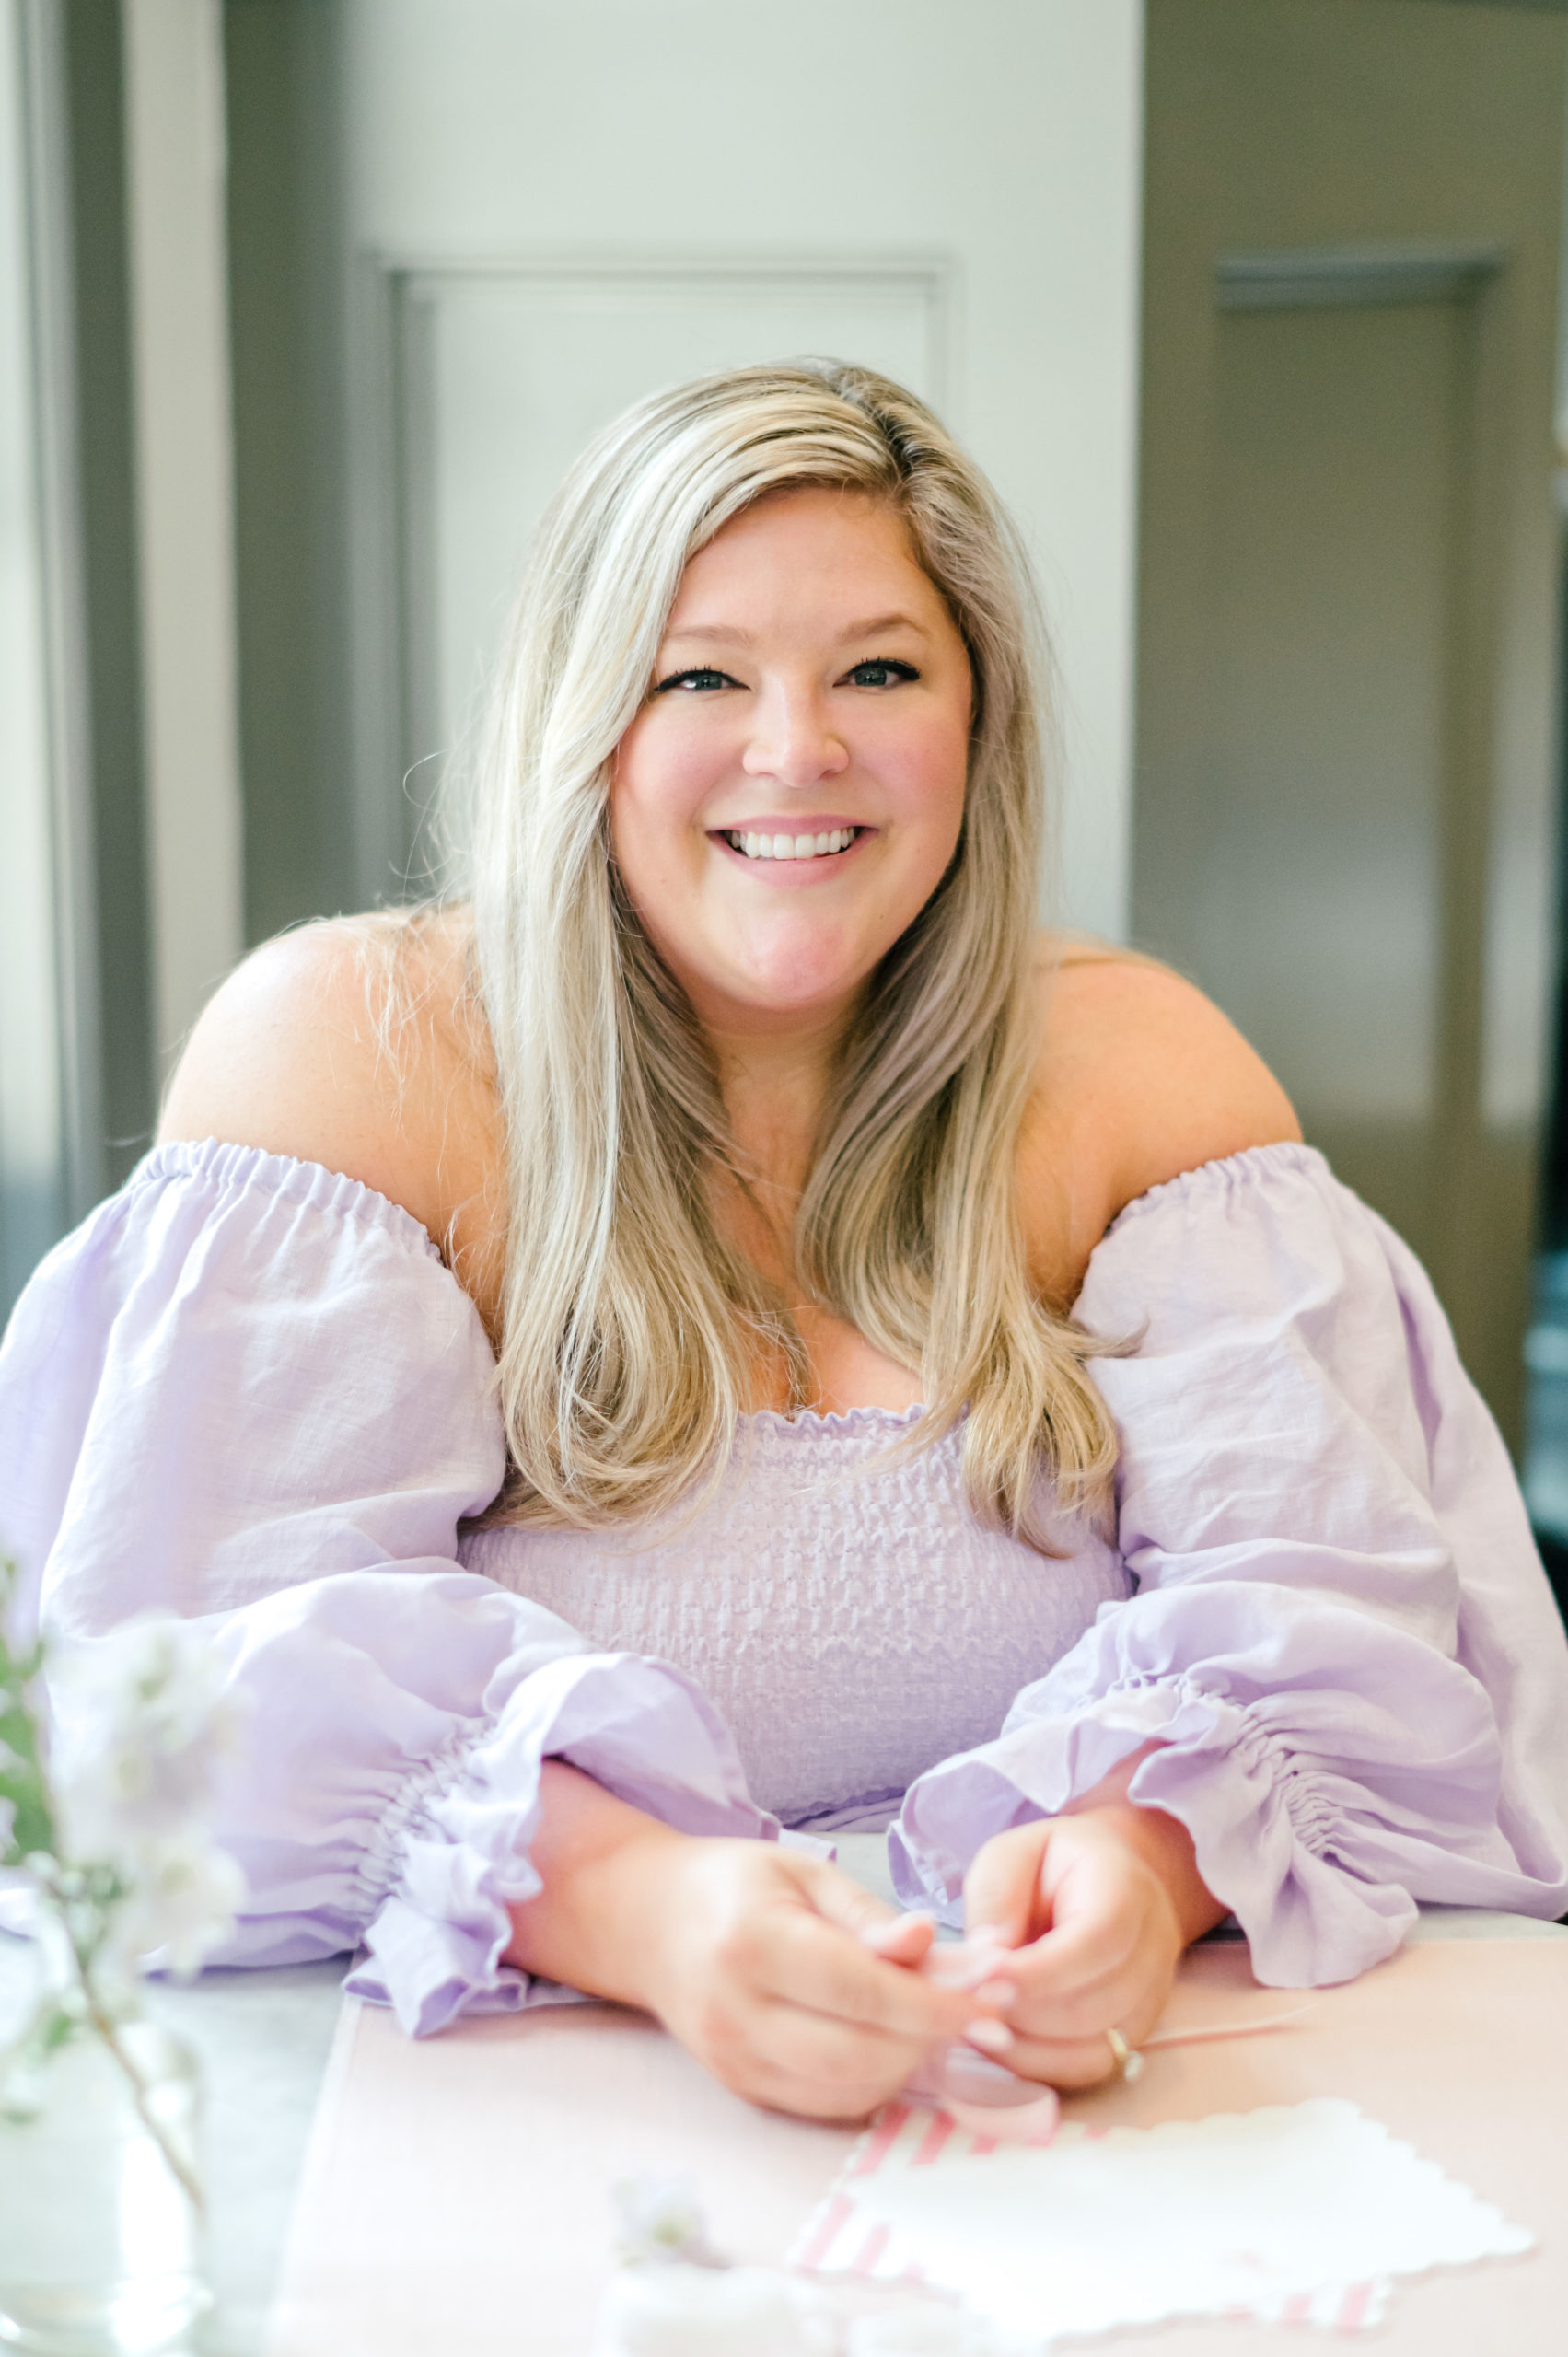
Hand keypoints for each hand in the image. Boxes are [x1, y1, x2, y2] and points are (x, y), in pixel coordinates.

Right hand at [505, 1764, 991, 2120]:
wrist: (648, 1923)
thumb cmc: (736, 1885)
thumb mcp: (804, 1874)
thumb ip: (869, 1917)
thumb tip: (932, 1948)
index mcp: (753, 1943)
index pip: (862, 1991)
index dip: (937, 2003)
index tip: (994, 1998)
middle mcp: (737, 2012)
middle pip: (861, 2054)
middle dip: (933, 2038)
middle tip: (980, 2010)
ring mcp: (734, 2061)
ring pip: (849, 2090)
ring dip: (909, 2064)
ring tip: (936, 2020)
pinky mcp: (741, 2089)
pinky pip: (826, 2105)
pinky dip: (873, 2081)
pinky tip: (892, 2043)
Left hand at [961, 1793, 1224, 2088]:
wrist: (1112, 1879)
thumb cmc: (1053, 1865)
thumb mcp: (1014, 1853)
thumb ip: (997, 1896)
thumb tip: (984, 1957)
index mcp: (1125, 1890)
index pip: (1099, 1941)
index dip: (1041, 1971)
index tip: (984, 1978)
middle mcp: (1152, 1950)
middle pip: (1097, 2004)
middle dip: (1025, 2014)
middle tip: (966, 2005)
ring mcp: (1150, 1999)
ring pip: (1096, 2047)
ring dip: (1029, 2046)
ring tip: (974, 2025)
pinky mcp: (1133, 2034)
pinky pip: (1092, 2067)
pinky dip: (1042, 2066)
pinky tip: (999, 2044)